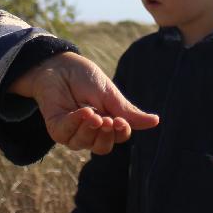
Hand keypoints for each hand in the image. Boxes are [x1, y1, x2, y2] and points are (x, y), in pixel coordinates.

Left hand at [10, 52, 158, 153]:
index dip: (121, 133)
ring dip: (89, 130)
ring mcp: (72, 131)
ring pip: (83, 143)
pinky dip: (75, 123)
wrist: (60, 65)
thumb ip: (128, 112)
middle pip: (102, 147)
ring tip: (93, 114)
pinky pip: (66, 134)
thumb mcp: (110, 95)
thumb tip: (156, 121)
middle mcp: (89, 131)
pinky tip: (83, 111)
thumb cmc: (86, 78)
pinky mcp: (56, 128)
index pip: (118, 137)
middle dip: (105, 135)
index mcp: (107, 123)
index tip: (121, 121)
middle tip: (108, 120)